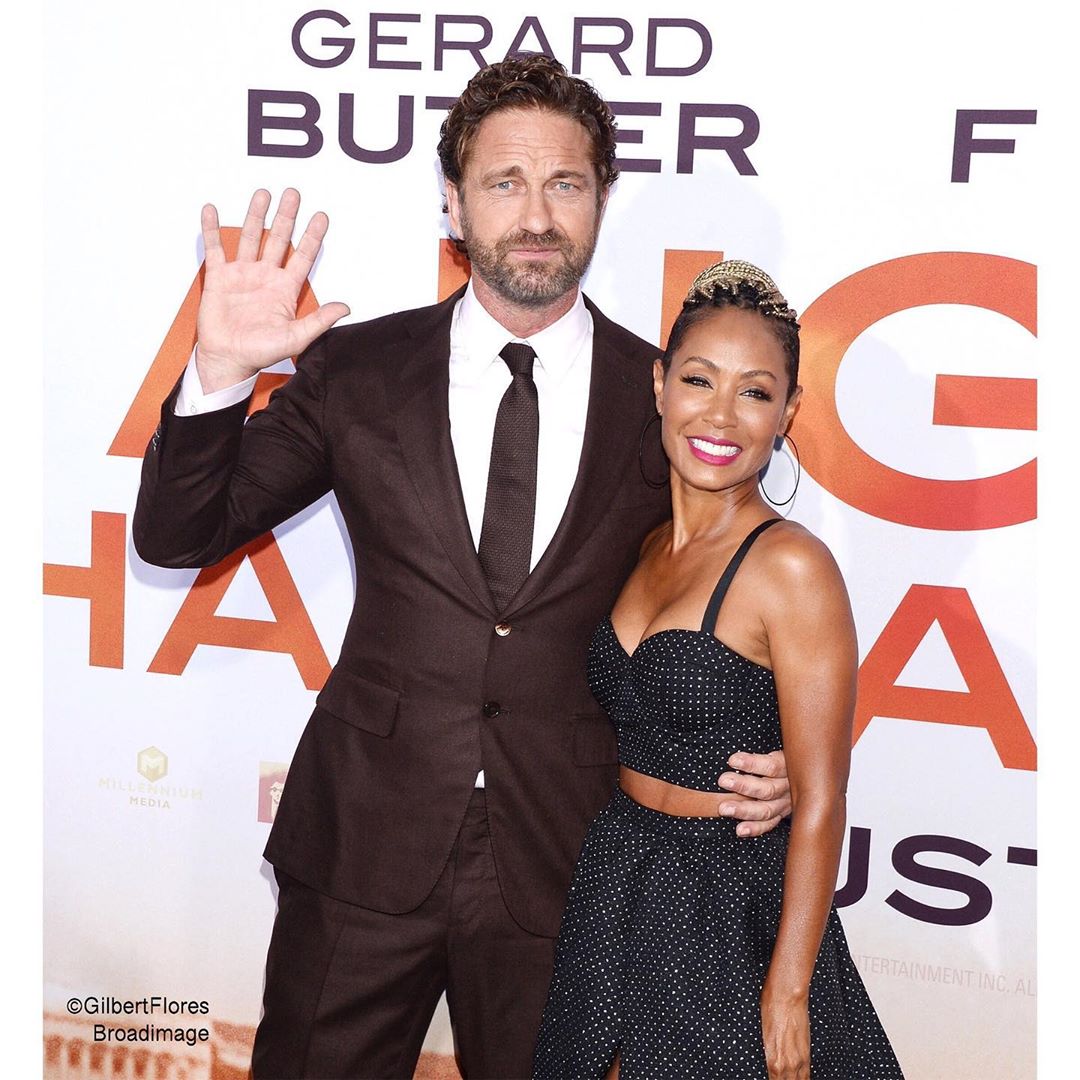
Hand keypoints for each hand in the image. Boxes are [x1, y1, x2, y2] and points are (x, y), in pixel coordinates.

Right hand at [195, 188, 349, 391]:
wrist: (229, 359)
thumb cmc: (260, 352)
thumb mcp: (296, 337)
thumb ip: (319, 320)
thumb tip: (345, 307)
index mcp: (285, 289)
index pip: (303, 257)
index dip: (312, 237)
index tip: (321, 216)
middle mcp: (265, 277)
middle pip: (278, 239)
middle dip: (287, 216)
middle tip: (294, 194)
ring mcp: (242, 274)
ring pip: (251, 237)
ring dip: (256, 215)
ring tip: (263, 194)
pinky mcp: (220, 278)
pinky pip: (215, 248)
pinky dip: (212, 229)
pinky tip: (212, 210)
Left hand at [717, 749, 790, 836]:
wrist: (811, 773)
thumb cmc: (787, 756)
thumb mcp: (784, 748)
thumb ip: (767, 750)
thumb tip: (742, 749)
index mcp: (790, 766)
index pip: (772, 766)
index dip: (752, 764)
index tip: (732, 760)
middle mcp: (790, 786)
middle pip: (768, 789)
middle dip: (744, 786)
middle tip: (723, 781)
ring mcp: (787, 803)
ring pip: (767, 810)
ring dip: (744, 810)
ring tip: (724, 808)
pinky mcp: (783, 815)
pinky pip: (769, 824)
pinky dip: (755, 828)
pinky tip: (740, 830)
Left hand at [761, 984, 809, 1079]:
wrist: (787, 994)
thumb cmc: (770, 1007)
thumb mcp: (763, 1033)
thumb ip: (768, 1052)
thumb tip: (768, 1060)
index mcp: (773, 1060)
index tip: (773, 1078)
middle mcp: (787, 1064)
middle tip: (779, 1077)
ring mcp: (799, 1059)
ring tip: (789, 1077)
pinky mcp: (807, 1051)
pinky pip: (806, 1074)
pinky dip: (801, 1078)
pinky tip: (799, 1078)